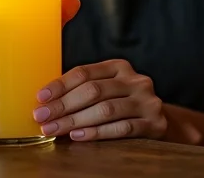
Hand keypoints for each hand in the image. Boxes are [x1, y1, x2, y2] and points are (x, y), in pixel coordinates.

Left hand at [33, 59, 169, 141]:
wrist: (162, 121)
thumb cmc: (124, 103)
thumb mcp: (108, 88)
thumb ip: (85, 88)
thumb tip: (47, 100)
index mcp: (118, 66)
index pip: (84, 72)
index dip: (60, 85)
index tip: (41, 98)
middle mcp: (134, 80)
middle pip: (92, 91)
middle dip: (63, 105)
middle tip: (43, 118)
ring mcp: (146, 101)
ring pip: (105, 110)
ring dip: (75, 121)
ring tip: (55, 129)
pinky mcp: (154, 123)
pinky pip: (121, 128)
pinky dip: (97, 133)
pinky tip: (78, 136)